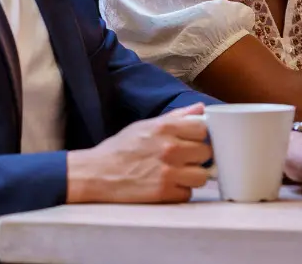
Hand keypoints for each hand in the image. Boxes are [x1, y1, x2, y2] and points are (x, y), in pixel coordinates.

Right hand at [67, 103, 211, 203]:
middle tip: (182, 160)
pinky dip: (179, 192)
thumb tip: (201, 108)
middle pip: (206, 153)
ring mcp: (168, 171)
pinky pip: (187, 194)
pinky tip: (167, 186)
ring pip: (202, 176)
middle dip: (196, 157)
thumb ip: (176, 117)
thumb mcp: (145, 125)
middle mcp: (170, 148)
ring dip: (191, 177)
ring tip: (176, 174)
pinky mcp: (164, 193)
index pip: (204, 128)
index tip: (192, 141)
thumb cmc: (120, 149)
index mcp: (165, 127)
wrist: (95, 174)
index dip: (199, 136)